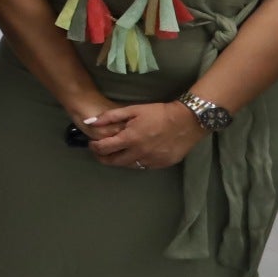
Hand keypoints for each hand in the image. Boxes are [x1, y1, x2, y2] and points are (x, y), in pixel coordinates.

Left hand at [85, 102, 201, 170]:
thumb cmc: (158, 113)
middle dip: (102, 157)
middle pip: (113, 162)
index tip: (92, 144)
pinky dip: (136, 161)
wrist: (187, 121)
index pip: (103, 149)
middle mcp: (139, 153)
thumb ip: (110, 117)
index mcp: (130, 139)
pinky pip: (143, 166)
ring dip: (119, 160)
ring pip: (128, 166)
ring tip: (117, 153)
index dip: (94, 147)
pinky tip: (135, 154)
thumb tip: (89, 122)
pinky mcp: (162, 164)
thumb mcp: (133, 110)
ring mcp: (151, 160)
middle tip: (100, 152)